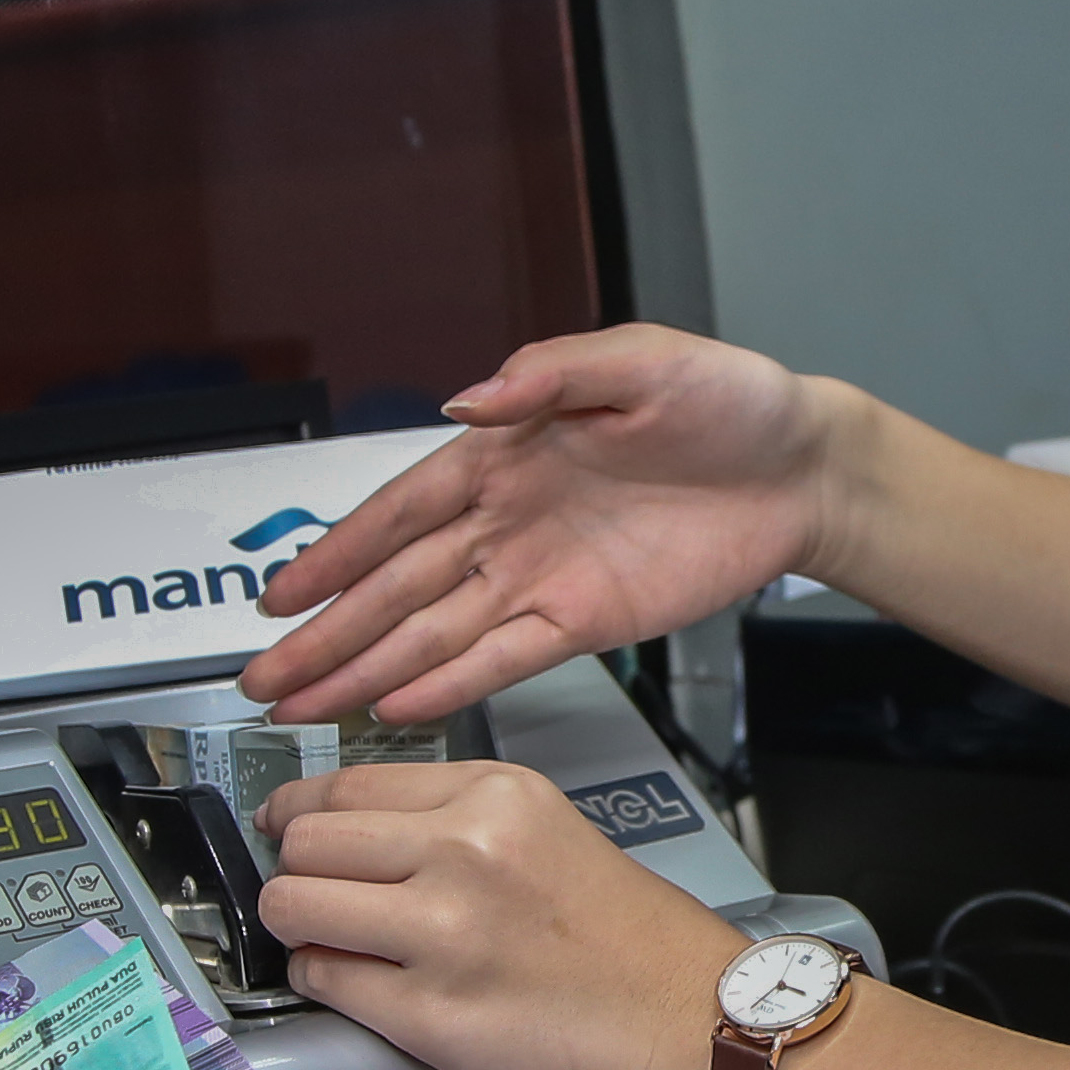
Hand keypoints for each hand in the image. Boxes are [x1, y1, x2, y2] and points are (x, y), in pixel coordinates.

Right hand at [242, 325, 846, 721]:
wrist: (805, 466)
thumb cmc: (730, 400)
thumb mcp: (641, 360)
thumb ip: (548, 377)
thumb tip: (469, 402)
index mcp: (505, 453)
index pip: (397, 512)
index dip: (334, 554)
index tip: (279, 596)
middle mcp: (510, 521)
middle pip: (397, 587)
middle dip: (328, 634)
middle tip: (264, 679)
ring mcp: (542, 576)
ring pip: (435, 634)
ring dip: (370, 671)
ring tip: (308, 708)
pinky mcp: (586, 621)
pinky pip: (505, 658)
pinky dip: (452, 685)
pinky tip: (399, 709)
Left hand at [255, 760, 736, 1069]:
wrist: (693, 1023)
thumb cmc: (636, 941)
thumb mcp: (549, 829)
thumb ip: (456, 820)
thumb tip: (356, 831)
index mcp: (494, 796)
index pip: (345, 784)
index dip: (298, 811)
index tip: (288, 825)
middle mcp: (463, 851)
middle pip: (305, 840)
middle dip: (294, 869)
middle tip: (309, 890)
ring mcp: (442, 933)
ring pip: (292, 904)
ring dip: (296, 925)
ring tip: (328, 938)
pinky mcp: (429, 1015)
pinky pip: (323, 980)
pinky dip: (325, 982)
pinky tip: (361, 983)